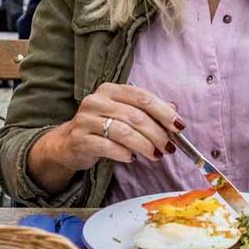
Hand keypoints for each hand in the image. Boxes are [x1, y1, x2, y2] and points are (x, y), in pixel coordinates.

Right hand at [33, 83, 181, 179]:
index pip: (142, 97)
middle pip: (135, 116)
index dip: (163, 112)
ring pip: (124, 132)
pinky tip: (131, 158)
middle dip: (157, 133)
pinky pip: (108, 147)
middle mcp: (96, 100)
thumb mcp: (124, 113)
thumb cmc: (103, 127)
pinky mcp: (80, 139)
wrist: (69, 143)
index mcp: (110, 90)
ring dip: (145, 146)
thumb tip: (174, 109)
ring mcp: (85, 119)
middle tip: (168, 147)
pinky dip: (124, 154)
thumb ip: (147, 110)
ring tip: (155, 155)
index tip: (179, 127)